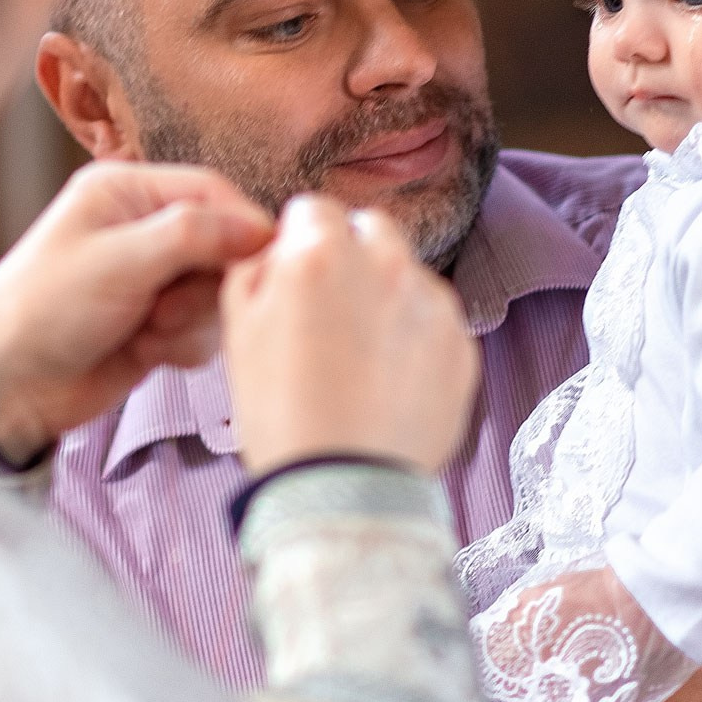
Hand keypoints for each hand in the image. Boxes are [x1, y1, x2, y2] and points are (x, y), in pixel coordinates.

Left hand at [0, 161, 273, 461]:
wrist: (3, 389)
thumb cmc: (42, 310)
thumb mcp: (119, 261)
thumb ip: (192, 235)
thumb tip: (261, 226)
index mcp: (125, 192)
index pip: (211, 192)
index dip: (244, 224)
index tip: (264, 259)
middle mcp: (141, 229)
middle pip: (223, 244)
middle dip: (209, 283)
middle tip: (171, 309)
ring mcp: (150, 280)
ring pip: (217, 292)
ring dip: (195, 320)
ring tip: (151, 333)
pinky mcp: (155, 326)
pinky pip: (203, 330)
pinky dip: (186, 346)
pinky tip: (149, 354)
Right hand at [219, 196, 477, 473]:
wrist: (344, 491)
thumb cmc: (281, 418)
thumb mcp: (239, 333)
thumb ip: (255, 270)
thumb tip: (277, 249)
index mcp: (319, 253)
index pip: (312, 210)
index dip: (298, 242)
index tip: (296, 276)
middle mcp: (384, 264)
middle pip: (369, 230)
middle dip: (350, 257)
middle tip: (331, 313)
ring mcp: (431, 303)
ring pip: (408, 274)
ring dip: (387, 296)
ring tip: (363, 358)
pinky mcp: (462, 342)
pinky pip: (436, 320)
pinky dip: (416, 338)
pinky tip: (391, 381)